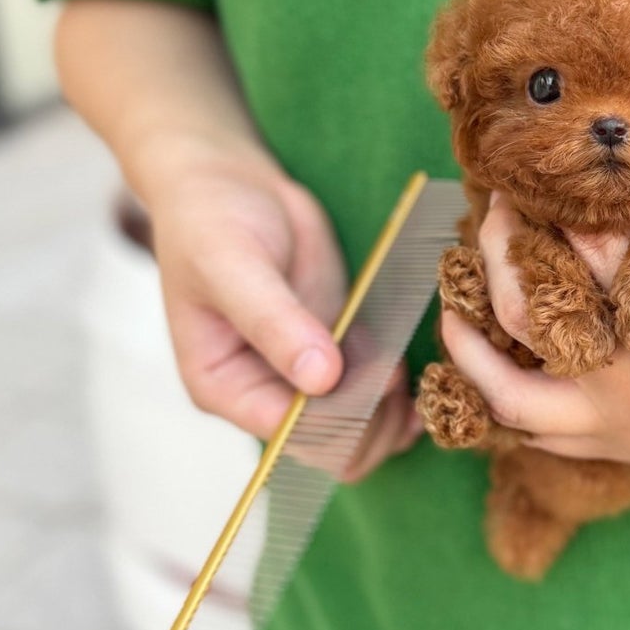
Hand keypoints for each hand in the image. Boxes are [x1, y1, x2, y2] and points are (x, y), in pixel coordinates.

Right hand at [139, 140, 420, 481]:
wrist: (228, 183)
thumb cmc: (211, 221)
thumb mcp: (233, 265)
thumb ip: (275, 322)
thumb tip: (319, 379)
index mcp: (224, 387)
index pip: (290, 437)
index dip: (340, 419)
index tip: (377, 379)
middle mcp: (265, 393)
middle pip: (331, 446)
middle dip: (371, 421)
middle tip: (399, 375)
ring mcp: (305, 374)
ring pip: (361, 428)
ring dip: (393, 411)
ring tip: (409, 371)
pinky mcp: (338, 349)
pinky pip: (375, 391)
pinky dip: (401, 389)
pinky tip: (417, 368)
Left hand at [438, 158, 629, 467]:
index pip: (592, 254)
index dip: (560, 202)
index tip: (547, 165)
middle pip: (534, 314)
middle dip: (499, 248)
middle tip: (497, 202)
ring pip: (512, 394)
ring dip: (473, 339)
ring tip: (457, 286)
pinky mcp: (629, 447)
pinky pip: (536, 434)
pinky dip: (496, 395)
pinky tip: (481, 350)